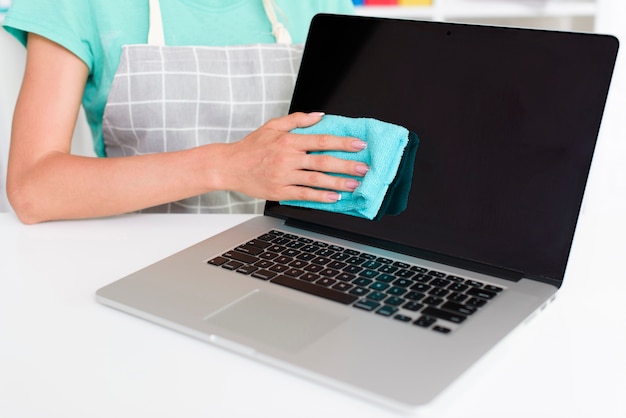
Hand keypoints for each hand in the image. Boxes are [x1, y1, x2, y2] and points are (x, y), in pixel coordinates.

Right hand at [219, 112, 368, 201]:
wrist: (230, 166)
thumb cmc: (252, 146)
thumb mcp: (272, 126)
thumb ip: (297, 119)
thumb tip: (320, 115)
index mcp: (288, 140)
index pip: (321, 140)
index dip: (342, 142)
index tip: (359, 145)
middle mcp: (288, 157)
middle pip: (322, 161)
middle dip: (346, 165)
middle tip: (364, 168)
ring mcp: (284, 175)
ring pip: (316, 179)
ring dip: (338, 182)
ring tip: (354, 185)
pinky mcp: (279, 190)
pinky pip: (304, 194)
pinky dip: (320, 196)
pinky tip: (335, 197)